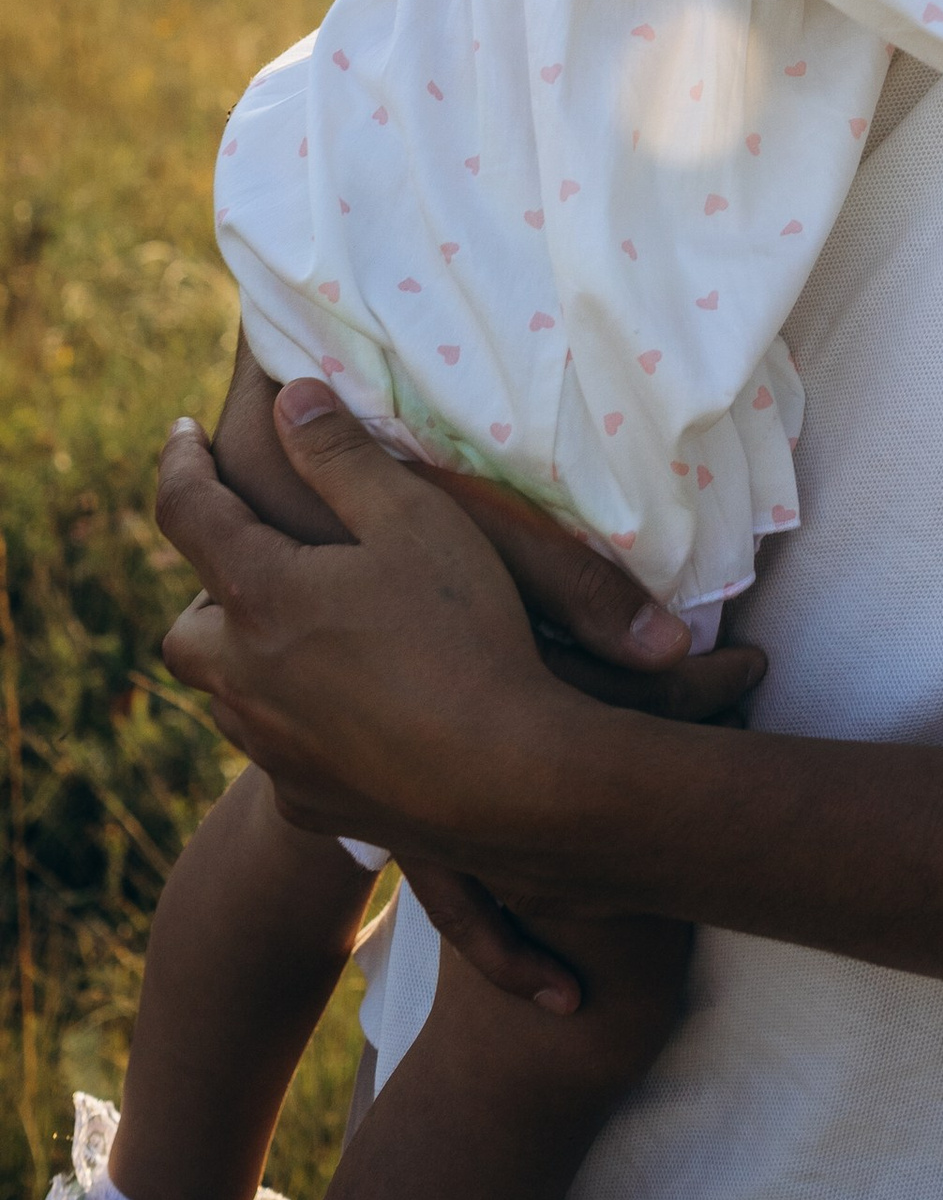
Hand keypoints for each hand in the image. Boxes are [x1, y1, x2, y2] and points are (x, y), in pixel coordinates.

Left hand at [157, 387, 754, 910]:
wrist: (505, 774)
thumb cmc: (463, 629)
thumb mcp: (413, 517)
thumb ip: (342, 455)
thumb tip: (287, 398)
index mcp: (260, 596)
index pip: (188, 513)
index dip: (180, 463)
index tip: (180, 433)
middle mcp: (243, 679)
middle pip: (184, 629)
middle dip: (209, 591)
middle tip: (260, 564)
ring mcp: (270, 749)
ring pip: (226, 696)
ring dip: (247, 659)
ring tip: (309, 634)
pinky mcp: (304, 800)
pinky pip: (275, 752)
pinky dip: (294, 720)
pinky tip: (352, 708)